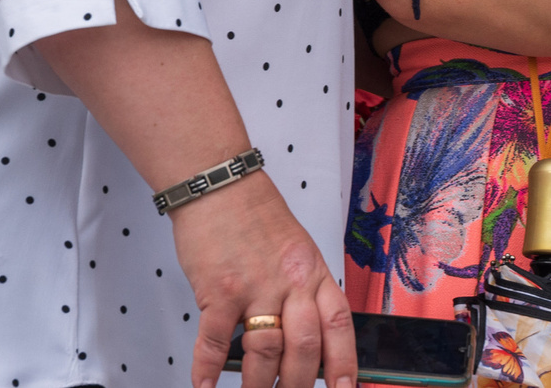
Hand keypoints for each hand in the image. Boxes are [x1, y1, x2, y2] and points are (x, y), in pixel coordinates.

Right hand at [176, 173, 354, 387]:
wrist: (220, 184)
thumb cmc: (255, 216)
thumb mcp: (296, 249)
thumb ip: (303, 292)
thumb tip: (301, 341)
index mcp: (314, 272)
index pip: (339, 325)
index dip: (344, 363)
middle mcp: (289, 282)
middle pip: (304, 347)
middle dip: (298, 385)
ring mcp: (254, 287)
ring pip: (265, 351)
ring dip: (258, 385)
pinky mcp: (219, 290)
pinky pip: (214, 340)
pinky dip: (208, 370)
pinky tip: (206, 387)